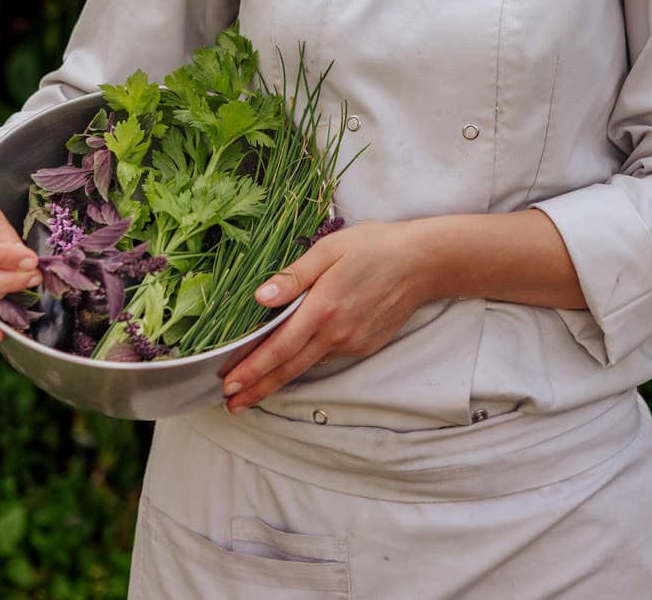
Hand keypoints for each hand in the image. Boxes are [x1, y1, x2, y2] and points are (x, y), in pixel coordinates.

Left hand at [219, 221, 436, 413]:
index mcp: (322, 308)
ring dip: (279, 378)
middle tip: (232, 404)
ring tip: (255, 387)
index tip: (228, 385)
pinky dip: (307, 361)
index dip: (252, 369)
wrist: (422, 263)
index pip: (278, 348)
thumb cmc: (375, 247)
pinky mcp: (365, 345)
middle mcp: (336, 333)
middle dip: (258, 388)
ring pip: (308, 364)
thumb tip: (260, 297)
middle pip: (289, 368)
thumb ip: (293, 276)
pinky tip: (295, 359)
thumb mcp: (330, 250)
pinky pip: (328, 355)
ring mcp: (352, 343)